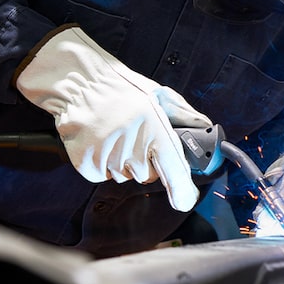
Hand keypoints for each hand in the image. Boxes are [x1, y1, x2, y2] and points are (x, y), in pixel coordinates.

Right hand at [15, 26, 211, 211]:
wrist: (78, 83)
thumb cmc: (120, 87)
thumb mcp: (158, 94)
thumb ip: (183, 114)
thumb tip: (205, 127)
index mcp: (154, 129)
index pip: (174, 170)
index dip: (182, 190)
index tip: (185, 200)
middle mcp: (131, 147)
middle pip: (147, 176)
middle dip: (146, 162)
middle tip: (136, 138)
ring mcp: (107, 157)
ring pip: (125, 176)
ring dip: (123, 163)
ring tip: (115, 135)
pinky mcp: (86, 164)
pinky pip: (103, 176)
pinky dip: (103, 165)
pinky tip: (101, 142)